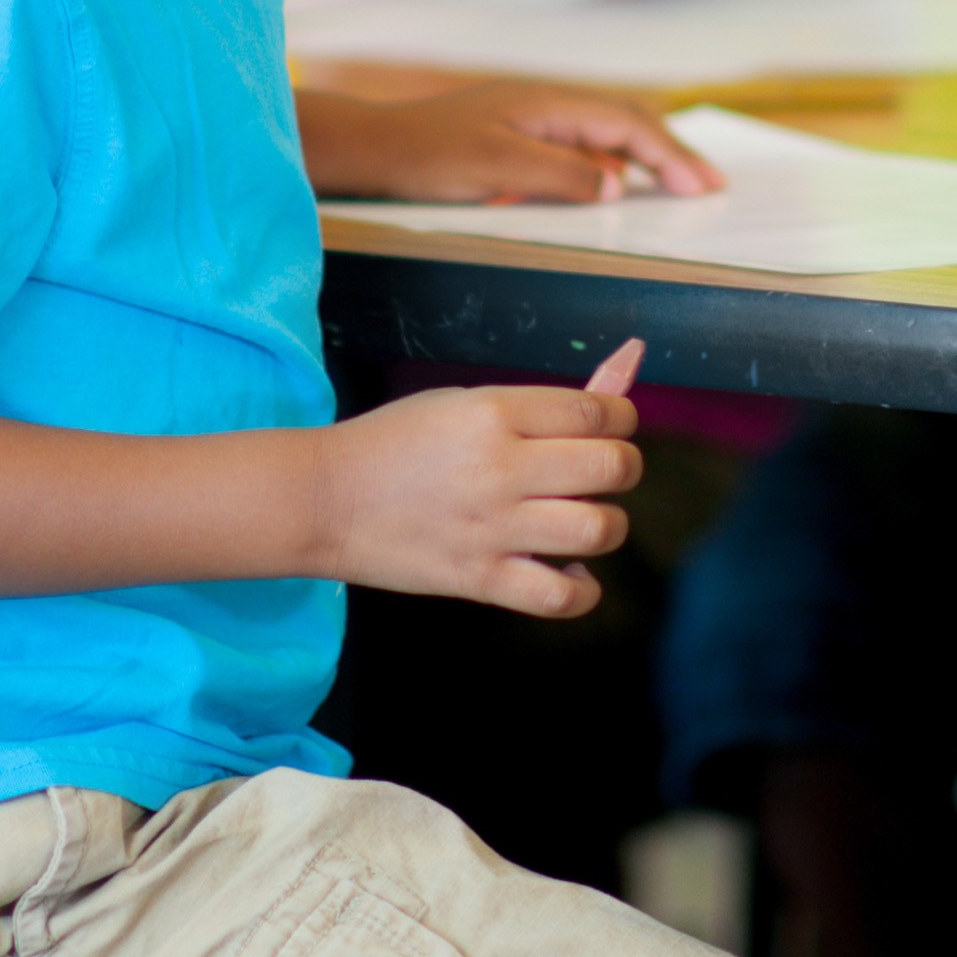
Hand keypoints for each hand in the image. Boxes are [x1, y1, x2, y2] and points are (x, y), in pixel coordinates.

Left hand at [308, 83, 722, 203]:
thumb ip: (562, 174)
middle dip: (670, 153)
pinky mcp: (517, 136)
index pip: (626, 125)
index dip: (670, 154)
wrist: (376, 149)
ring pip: (604, 135)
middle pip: (624, 123)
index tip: (704, 187)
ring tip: (677, 186)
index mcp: (549, 102)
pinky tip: (612, 190)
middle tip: (709, 186)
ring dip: (643, 158)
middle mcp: (546, 103)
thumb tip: (617, 187)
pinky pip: (578, 148)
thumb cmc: (431, 156)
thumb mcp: (499, 167)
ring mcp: (532, 118)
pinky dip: (608, 166)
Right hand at [314, 342, 646, 615]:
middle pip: (612, 466)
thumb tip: (632, 359)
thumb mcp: (468, 400)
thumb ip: (551, 398)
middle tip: (596, 471)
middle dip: (622, 465)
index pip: (599, 411)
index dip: (621, 417)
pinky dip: (582, 588)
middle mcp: (500, 468)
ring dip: (606, 523)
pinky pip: (562, 597)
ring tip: (581, 519)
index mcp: (494, 412)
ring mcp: (492, 528)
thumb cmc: (397, 441)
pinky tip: (568, 569)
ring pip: (600, 529)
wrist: (324, 499)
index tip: (609, 426)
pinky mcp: (481, 580)